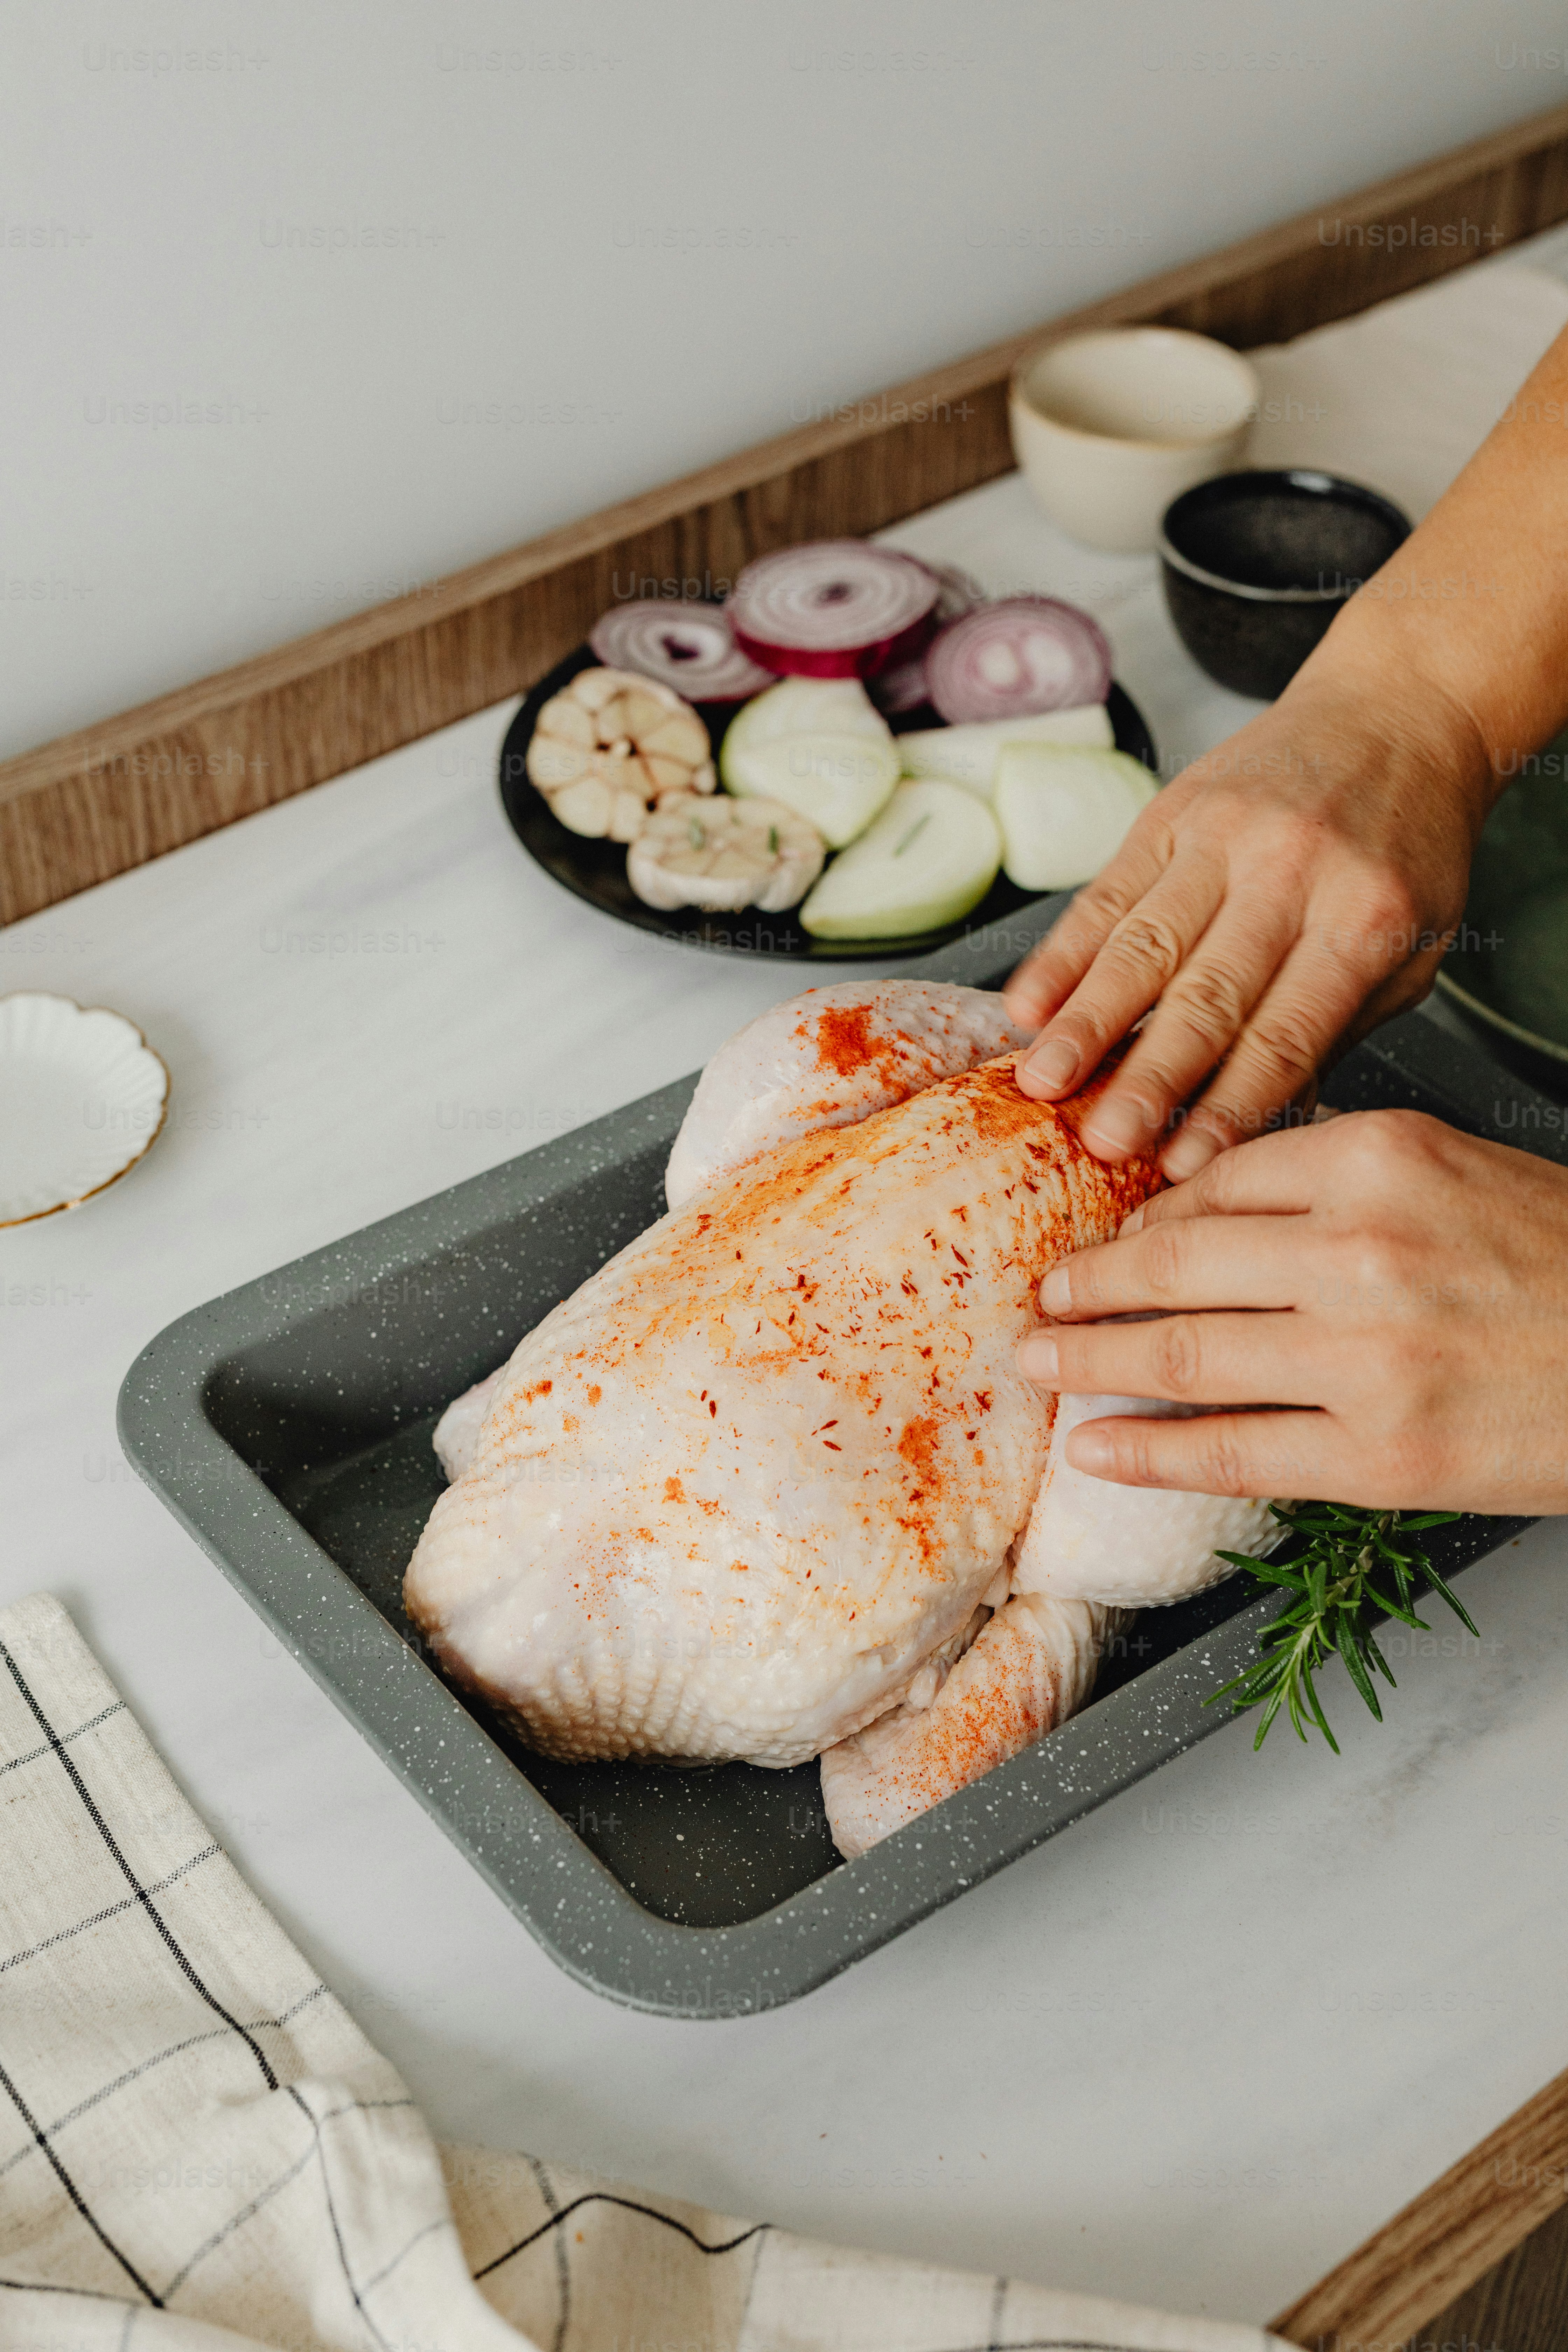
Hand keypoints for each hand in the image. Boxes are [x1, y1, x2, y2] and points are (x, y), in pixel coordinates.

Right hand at [1005, 657, 1488, 1180]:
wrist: (1399, 713)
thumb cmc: (1407, 846)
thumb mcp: (1412, 949)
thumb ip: (1334, 1033)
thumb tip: (1256, 1129)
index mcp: (1365, 921)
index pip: (1283, 1036)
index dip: (1227, 1106)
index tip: (1180, 1164)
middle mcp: (1291, 874)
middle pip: (1205, 995)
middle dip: (1147, 1076)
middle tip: (1100, 1138)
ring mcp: (1223, 837)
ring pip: (1141, 944)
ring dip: (1084, 1020)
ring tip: (1043, 1081)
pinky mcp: (1171, 812)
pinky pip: (1107, 892)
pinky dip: (1061, 952)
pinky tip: (1028, 1002)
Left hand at [1014, 1110, 1567, 1514]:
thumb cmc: (1561, 1265)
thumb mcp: (1454, 1173)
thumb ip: (1336, 1180)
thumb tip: (1209, 1207)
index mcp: (1380, 1160)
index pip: (1217, 1178)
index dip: (1143, 1217)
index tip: (1105, 1239)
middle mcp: (1361, 1250)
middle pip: (1176, 1262)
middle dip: (1088, 1283)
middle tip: (1040, 1296)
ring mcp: (1365, 1357)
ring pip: (1183, 1353)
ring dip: (1089, 1360)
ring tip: (1038, 1362)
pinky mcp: (1378, 1456)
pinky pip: (1228, 1449)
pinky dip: (1145, 1449)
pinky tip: (1093, 1446)